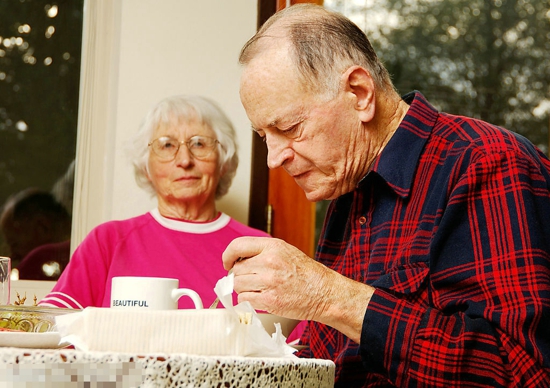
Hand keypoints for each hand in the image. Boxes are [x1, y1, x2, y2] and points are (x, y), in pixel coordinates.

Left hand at [222, 236, 373, 342]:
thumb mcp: (285, 251)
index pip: (237, 245)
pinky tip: (260, 298)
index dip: (228, 255)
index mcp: (273, 246)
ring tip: (258, 289)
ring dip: (243, 289)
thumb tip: (236, 260)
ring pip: (238, 285)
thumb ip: (261, 252)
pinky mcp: (270, 300)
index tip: (228, 263)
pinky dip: (248, 301)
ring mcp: (269, 282)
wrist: (324, 292)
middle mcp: (269, 262)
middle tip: (251, 280)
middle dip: (240, 276)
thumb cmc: (305, 273)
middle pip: (236, 269)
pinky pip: (244, 299)